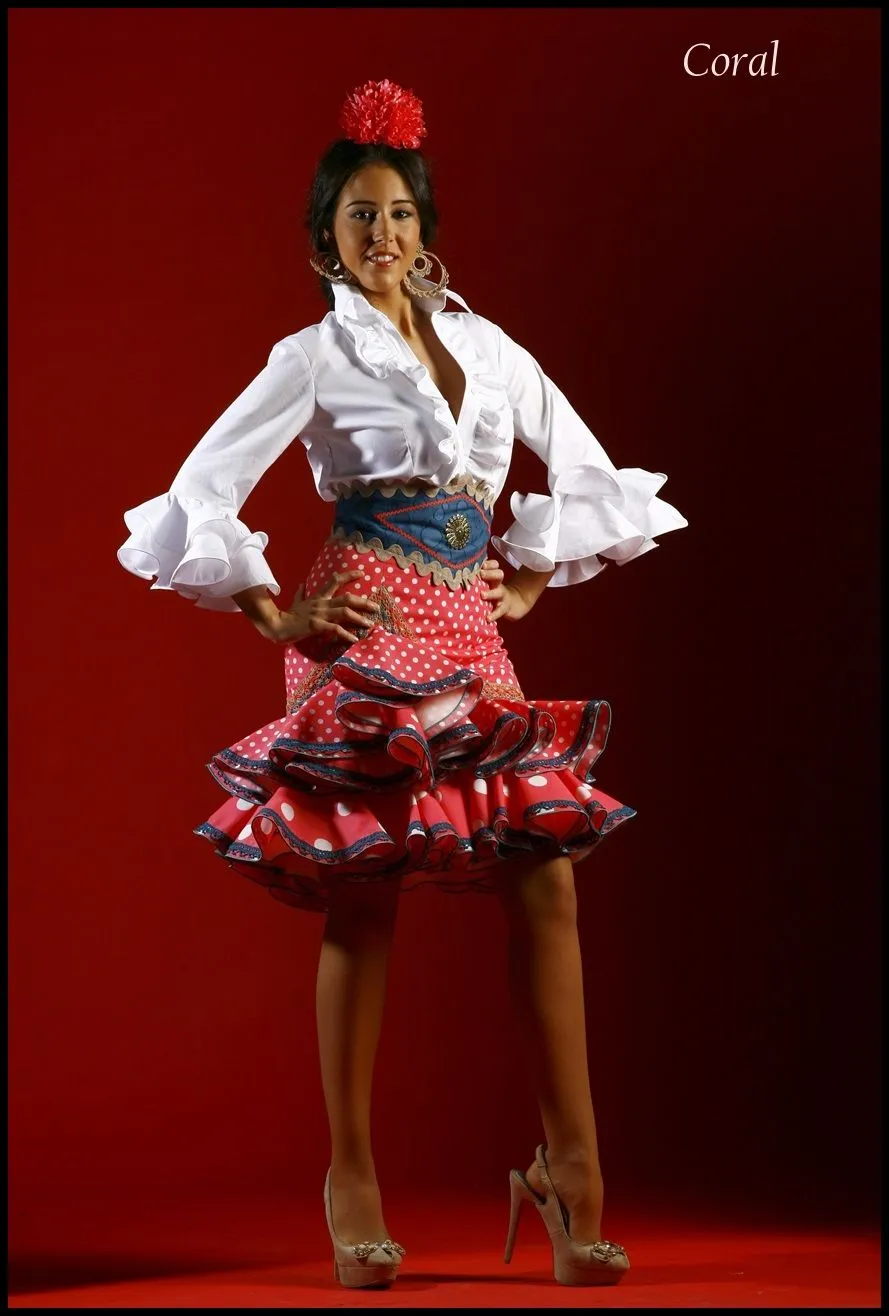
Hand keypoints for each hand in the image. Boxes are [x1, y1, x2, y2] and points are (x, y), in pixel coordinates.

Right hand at [262, 569, 380, 644]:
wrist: (276, 625)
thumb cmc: (288, 615)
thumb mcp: (296, 602)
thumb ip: (301, 593)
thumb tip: (301, 584)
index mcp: (318, 597)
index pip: (335, 581)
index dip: (349, 575)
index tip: (362, 573)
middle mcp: (322, 603)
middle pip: (347, 598)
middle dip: (364, 602)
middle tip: (376, 607)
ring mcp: (319, 614)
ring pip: (344, 612)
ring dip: (359, 618)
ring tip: (370, 624)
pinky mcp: (316, 626)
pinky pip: (335, 629)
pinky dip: (346, 634)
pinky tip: (354, 639)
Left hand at [480, 558, 534, 623]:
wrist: (514, 604)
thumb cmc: (494, 592)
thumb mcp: (489, 583)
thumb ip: (479, 579)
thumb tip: (460, 574)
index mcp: (493, 577)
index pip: (495, 566)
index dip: (490, 564)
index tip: (482, 564)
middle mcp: (498, 585)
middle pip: (499, 575)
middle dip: (490, 574)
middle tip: (481, 574)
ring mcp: (502, 596)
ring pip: (499, 592)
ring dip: (490, 593)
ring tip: (482, 595)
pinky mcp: (504, 608)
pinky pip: (499, 611)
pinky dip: (494, 615)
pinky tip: (487, 618)